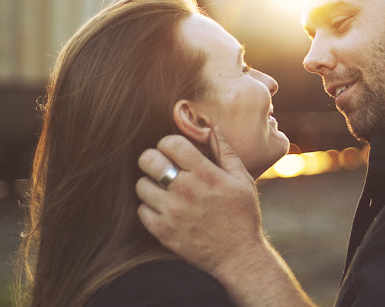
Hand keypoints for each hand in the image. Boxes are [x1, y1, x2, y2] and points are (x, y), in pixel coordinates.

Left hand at [136, 128, 263, 275]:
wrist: (238, 256)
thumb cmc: (243, 215)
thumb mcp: (242, 180)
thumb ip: (226, 152)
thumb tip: (213, 128)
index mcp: (205, 174)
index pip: (170, 143)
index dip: (169, 143)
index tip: (174, 150)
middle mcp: (185, 191)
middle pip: (148, 160)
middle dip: (153, 158)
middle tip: (162, 165)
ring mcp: (172, 212)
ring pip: (141, 185)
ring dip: (150, 184)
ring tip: (163, 188)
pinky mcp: (163, 232)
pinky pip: (141, 210)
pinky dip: (149, 207)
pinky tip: (163, 208)